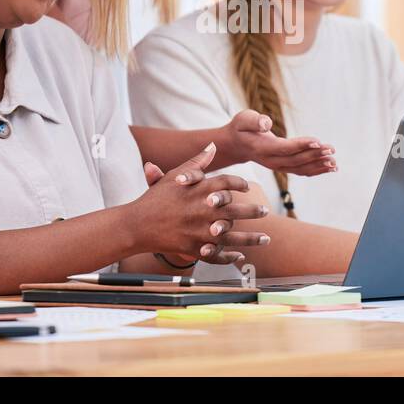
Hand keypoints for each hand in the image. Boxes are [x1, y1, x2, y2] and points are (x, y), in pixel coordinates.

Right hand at [130, 144, 270, 266]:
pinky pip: (217, 255)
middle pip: (236, 210)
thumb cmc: (155, 199)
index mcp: (199, 190)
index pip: (227, 183)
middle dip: (253, 211)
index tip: (247, 187)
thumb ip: (196, 162)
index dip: (240, 184)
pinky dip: (229, 257)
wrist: (136, 225)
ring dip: (252, 239)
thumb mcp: (174, 176)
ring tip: (267, 239)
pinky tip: (240, 256)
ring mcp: (200, 232)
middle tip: (265, 211)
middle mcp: (203, 210)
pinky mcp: (194, 249)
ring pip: (232, 236)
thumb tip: (213, 146)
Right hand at [220, 109, 335, 175]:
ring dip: (318, 166)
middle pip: (295, 160)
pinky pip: (302, 171)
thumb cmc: (241, 128)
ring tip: (334, 162)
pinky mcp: (284, 167)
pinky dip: (316, 170)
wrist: (236, 144)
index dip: (301, 145)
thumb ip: (254, 120)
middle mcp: (271, 161)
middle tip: (331, 149)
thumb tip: (267, 123)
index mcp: (262, 148)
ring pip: (300, 169)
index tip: (318, 141)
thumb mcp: (243, 119)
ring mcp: (277, 166)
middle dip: (315, 155)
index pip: (284, 148)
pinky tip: (331, 167)